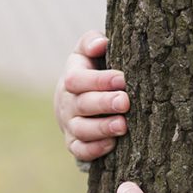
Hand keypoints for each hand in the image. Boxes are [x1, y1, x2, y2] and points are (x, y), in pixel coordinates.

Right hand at [54, 30, 129, 161]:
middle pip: (81, 105)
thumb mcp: (88, 52)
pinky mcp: (75, 142)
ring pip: (81, 130)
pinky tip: (112, 144)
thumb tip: (101, 44)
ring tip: (123, 125)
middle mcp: (67, 103)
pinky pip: (80, 150)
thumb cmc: (92, 69)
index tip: (121, 79)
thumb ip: (91, 42)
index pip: (77, 80)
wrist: (80, 97)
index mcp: (72, 78)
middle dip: (104, 103)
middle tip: (125, 101)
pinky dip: (94, 149)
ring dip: (102, 128)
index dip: (98, 80)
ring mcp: (70, 124)